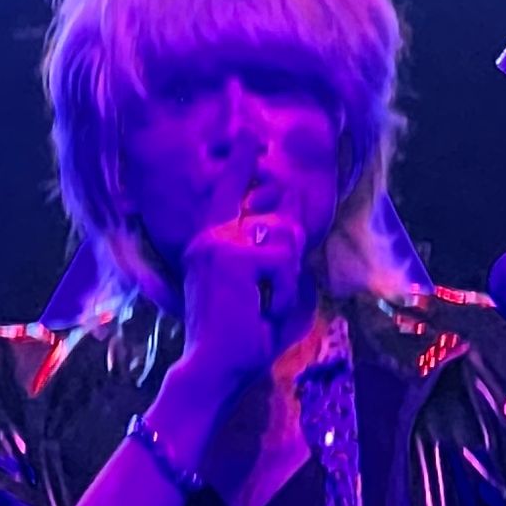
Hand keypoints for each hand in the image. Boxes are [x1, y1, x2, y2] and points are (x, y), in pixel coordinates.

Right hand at [179, 130, 306, 406]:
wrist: (213, 372)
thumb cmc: (240, 342)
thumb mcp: (268, 294)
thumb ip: (280, 259)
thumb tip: (294, 220)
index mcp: (212, 244)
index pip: (229, 193)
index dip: (242, 162)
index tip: (248, 134)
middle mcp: (211, 236)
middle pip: (278, 215)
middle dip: (291, 257)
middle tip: (270, 299)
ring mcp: (218, 242)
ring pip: (285, 236)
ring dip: (288, 281)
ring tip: (265, 309)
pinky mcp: (231, 255)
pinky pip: (283, 260)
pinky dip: (283, 293)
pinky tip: (261, 312)